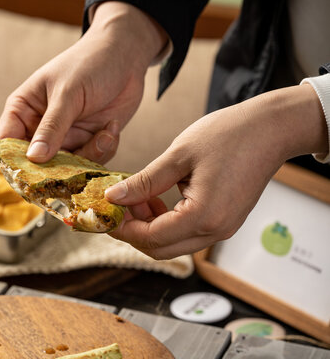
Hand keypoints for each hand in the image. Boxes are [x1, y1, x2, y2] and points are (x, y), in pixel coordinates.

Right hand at [0, 2, 166, 163]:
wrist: (126, 55)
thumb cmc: (89, 64)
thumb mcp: (68, 94)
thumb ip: (51, 127)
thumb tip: (34, 159)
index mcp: (23, 110)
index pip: (6, 144)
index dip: (13, 164)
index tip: (30, 178)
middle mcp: (40, 128)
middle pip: (37, 165)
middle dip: (58, 169)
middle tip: (76, 170)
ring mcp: (65, 137)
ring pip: (68, 168)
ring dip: (89, 156)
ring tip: (105, 133)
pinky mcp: (88, 142)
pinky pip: (91, 162)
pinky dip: (104, 150)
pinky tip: (112, 127)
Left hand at [105, 84, 326, 258]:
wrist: (271, 128)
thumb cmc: (229, 135)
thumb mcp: (178, 156)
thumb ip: (143, 182)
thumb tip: (113, 197)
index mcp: (203, 216)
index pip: (151, 238)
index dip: (123, 228)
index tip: (106, 213)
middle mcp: (215, 230)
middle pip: (161, 249)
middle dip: (134, 232)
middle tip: (118, 207)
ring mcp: (222, 228)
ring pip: (173, 244)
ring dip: (149, 227)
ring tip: (137, 198)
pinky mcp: (225, 221)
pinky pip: (188, 233)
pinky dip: (167, 222)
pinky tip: (157, 199)